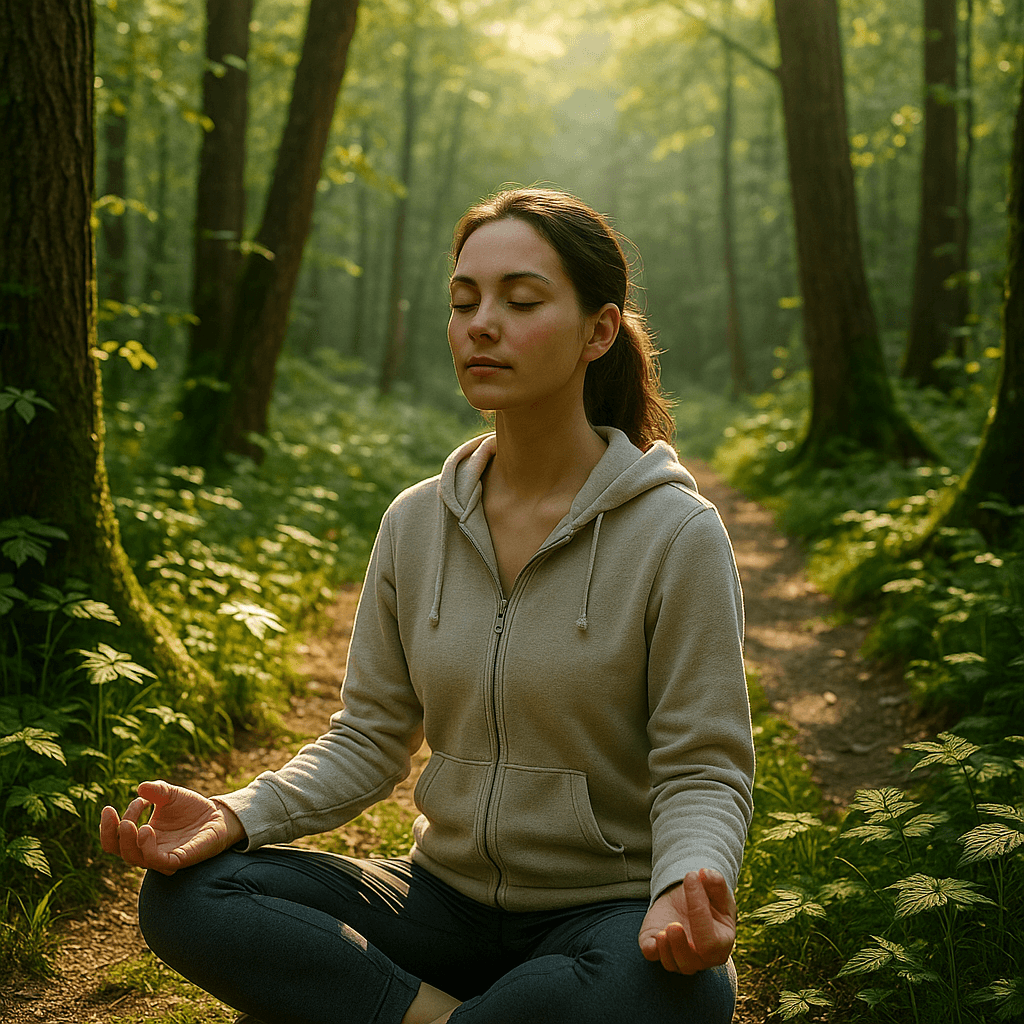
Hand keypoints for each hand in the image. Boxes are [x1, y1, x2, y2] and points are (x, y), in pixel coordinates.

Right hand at [99, 780, 245, 875]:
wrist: (217, 815)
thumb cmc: (191, 808)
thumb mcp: (171, 794)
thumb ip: (156, 790)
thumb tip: (140, 787)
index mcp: (140, 836)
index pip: (114, 840)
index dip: (107, 827)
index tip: (109, 808)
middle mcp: (148, 850)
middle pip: (120, 851)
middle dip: (114, 833)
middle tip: (117, 813)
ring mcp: (162, 856)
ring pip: (135, 858)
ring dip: (128, 841)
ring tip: (130, 824)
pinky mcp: (178, 859)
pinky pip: (158, 861)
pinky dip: (148, 849)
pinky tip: (146, 830)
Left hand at [638, 869, 736, 973]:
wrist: (689, 901)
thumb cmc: (709, 900)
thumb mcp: (717, 890)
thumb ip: (716, 882)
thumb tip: (705, 874)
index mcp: (721, 943)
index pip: (710, 941)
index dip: (700, 911)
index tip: (691, 878)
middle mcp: (701, 958)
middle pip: (691, 963)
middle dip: (681, 945)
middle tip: (674, 924)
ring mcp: (678, 956)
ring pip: (671, 964)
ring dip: (666, 948)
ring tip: (663, 930)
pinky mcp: (657, 948)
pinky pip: (652, 956)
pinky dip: (651, 948)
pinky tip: (655, 934)